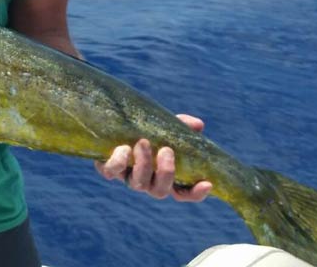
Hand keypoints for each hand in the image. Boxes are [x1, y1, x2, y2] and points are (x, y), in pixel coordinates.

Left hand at [94, 114, 211, 201]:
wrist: (112, 123)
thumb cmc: (144, 128)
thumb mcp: (165, 126)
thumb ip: (181, 126)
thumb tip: (198, 125)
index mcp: (163, 174)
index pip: (183, 193)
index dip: (196, 193)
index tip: (207, 183)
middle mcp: (147, 181)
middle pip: (160, 191)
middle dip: (166, 173)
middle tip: (166, 150)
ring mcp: (127, 176)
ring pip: (138, 184)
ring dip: (143, 164)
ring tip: (143, 143)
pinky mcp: (108, 169)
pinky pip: (111, 172)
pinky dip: (118, 162)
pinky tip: (124, 148)